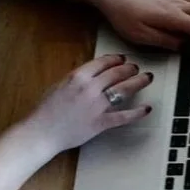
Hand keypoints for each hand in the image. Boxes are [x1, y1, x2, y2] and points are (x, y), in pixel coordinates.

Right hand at [24, 53, 152, 155]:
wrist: (43, 131)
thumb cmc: (47, 109)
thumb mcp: (60, 85)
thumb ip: (77, 78)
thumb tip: (93, 72)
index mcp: (78, 76)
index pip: (103, 62)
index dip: (116, 59)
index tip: (122, 58)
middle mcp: (90, 88)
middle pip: (117, 74)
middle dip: (130, 69)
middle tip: (136, 68)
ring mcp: (97, 106)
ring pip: (124, 90)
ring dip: (138, 82)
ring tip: (146, 78)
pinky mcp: (101, 123)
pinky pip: (124, 116)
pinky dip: (138, 112)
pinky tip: (147, 108)